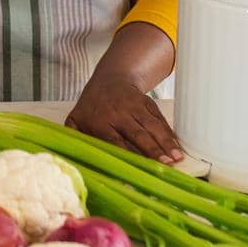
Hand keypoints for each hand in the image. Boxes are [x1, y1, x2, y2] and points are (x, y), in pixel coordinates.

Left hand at [66, 73, 182, 162]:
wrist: (109, 79)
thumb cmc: (91, 108)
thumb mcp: (76, 119)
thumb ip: (73, 137)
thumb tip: (69, 157)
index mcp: (99, 121)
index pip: (114, 140)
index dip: (127, 153)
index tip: (137, 168)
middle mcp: (118, 113)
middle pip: (137, 134)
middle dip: (152, 149)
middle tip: (166, 164)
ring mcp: (134, 106)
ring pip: (152, 126)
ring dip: (166, 142)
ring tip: (177, 158)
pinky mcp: (147, 103)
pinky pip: (160, 119)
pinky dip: (169, 133)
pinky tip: (178, 147)